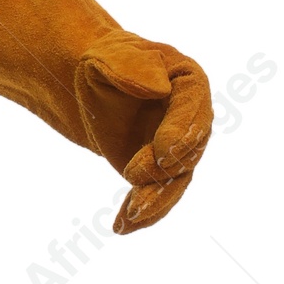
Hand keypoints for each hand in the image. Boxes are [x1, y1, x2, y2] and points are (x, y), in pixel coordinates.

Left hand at [74, 32, 212, 234]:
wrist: (89, 84)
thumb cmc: (103, 62)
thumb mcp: (110, 56)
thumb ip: (134, 67)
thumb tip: (160, 88)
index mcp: (190, 83)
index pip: (194, 110)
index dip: (181, 132)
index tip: (163, 151)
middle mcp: (192, 119)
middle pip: (188, 151)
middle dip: (165, 169)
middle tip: (134, 176)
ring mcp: (178, 149)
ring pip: (175, 181)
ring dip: (155, 200)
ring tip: (130, 215)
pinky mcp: (158, 171)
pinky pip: (157, 195)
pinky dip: (142, 213)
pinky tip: (120, 227)